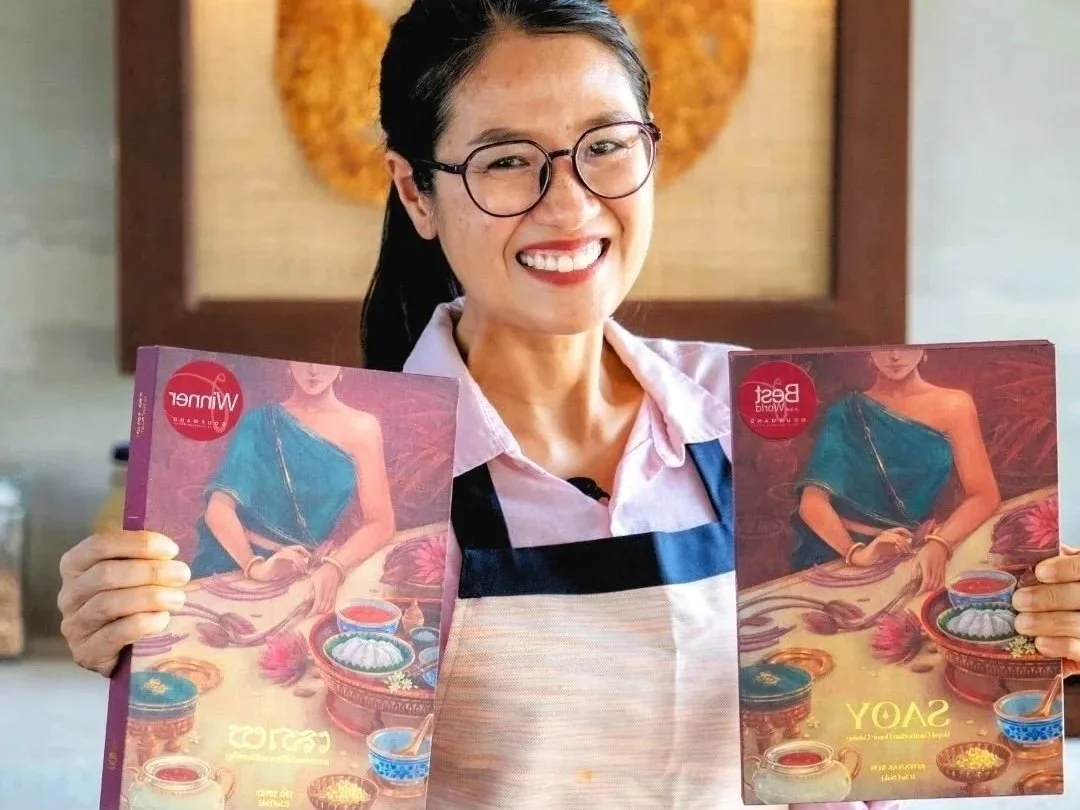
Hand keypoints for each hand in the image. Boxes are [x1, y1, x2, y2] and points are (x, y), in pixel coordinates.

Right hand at [57, 530, 189, 676]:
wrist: (127, 653)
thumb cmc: (135, 602)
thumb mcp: (135, 574)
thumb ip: (147, 556)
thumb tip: (179, 542)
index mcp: (76, 566)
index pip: (100, 545)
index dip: (138, 543)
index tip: (171, 550)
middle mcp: (69, 594)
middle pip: (106, 574)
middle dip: (151, 571)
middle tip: (183, 574)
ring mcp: (74, 625)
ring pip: (109, 604)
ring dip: (151, 597)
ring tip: (178, 598)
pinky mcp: (86, 652)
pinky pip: (115, 634)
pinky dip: (144, 623)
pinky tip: (163, 619)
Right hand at [247, 546, 311, 581]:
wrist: (263, 574)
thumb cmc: (276, 572)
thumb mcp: (290, 571)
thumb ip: (297, 569)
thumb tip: (308, 572)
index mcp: (288, 552)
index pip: (300, 548)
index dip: (307, 553)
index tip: (312, 562)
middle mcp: (285, 550)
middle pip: (299, 550)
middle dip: (306, 560)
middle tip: (308, 569)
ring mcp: (281, 553)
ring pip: (295, 554)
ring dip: (301, 563)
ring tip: (303, 571)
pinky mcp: (277, 556)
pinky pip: (288, 557)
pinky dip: (295, 563)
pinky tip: (298, 570)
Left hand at [308, 563, 342, 614]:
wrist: (334, 569)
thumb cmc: (321, 573)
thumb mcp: (312, 579)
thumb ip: (308, 590)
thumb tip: (305, 599)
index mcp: (320, 590)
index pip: (317, 605)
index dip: (312, 612)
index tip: (308, 615)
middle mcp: (327, 594)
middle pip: (322, 608)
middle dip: (316, 612)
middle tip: (310, 613)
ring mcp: (332, 595)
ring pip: (327, 608)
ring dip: (322, 612)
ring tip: (316, 611)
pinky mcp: (335, 595)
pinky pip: (332, 605)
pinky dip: (328, 609)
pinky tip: (324, 610)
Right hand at [849, 528, 911, 566]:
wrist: (865, 558)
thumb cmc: (878, 554)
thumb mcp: (892, 550)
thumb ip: (899, 546)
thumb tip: (910, 542)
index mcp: (888, 534)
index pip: (900, 529)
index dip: (908, 533)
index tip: (914, 540)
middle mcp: (885, 533)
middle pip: (899, 532)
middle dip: (907, 541)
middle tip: (910, 550)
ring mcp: (881, 536)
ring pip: (896, 537)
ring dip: (903, 544)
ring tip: (906, 552)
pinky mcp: (877, 541)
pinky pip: (888, 540)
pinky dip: (895, 545)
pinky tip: (898, 551)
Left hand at [910, 541, 949, 593]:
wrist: (939, 546)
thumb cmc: (926, 551)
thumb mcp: (917, 558)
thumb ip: (915, 568)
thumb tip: (912, 577)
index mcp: (927, 567)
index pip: (925, 581)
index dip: (921, 589)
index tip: (916, 593)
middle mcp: (934, 570)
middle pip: (931, 585)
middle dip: (925, 591)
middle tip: (919, 592)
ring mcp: (940, 571)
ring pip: (937, 584)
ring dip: (931, 590)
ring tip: (925, 591)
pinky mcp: (944, 572)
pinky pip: (942, 582)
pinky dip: (938, 587)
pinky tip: (934, 588)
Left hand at [1012, 553, 1079, 676]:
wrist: (1073, 625)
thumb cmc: (1061, 589)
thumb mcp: (1062, 574)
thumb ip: (1055, 564)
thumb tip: (1027, 552)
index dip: (1065, 569)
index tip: (1039, 572)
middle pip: (1078, 596)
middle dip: (1048, 598)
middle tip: (1018, 601)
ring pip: (1079, 623)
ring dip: (1047, 623)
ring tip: (1020, 623)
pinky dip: (1061, 646)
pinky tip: (1040, 643)